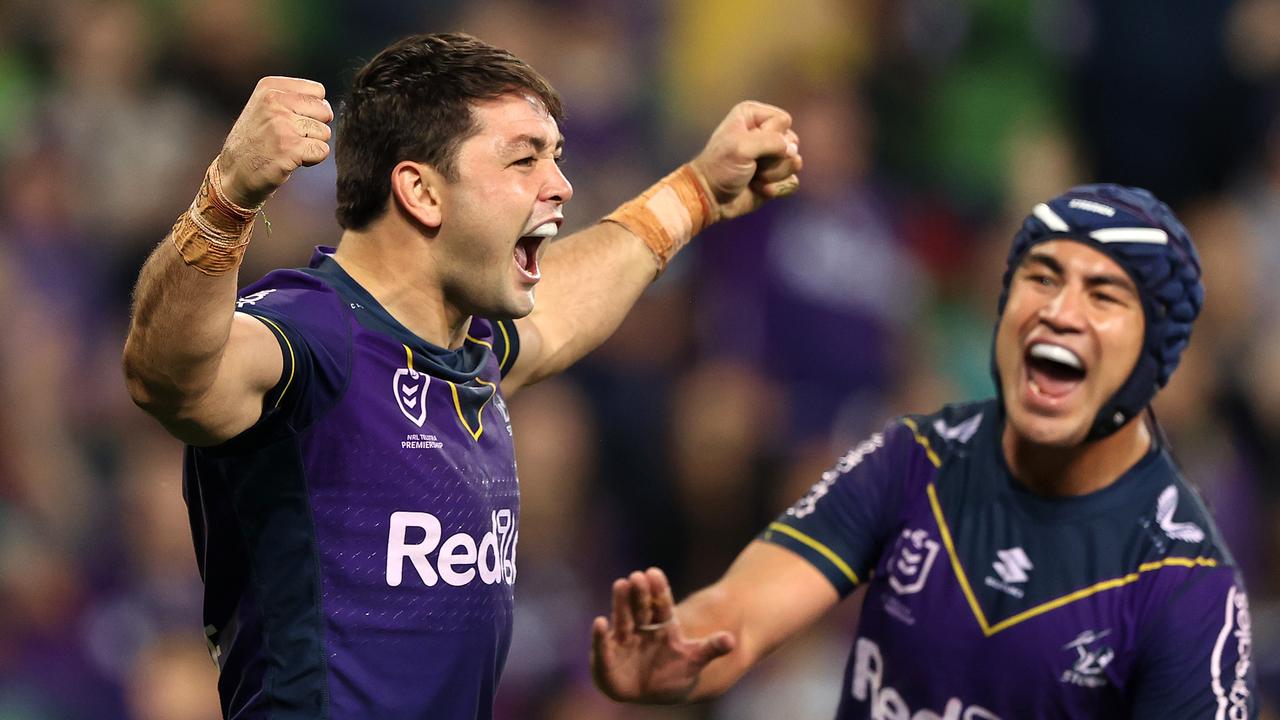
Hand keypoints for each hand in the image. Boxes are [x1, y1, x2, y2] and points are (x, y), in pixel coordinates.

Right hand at [215, 77, 333, 208]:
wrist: (235, 172)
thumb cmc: (257, 141)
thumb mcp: (265, 107)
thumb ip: (293, 98)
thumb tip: (329, 107)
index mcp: (270, 87)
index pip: (318, 91)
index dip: (313, 111)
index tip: (293, 121)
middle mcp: (274, 101)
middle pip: (325, 111)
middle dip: (315, 128)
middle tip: (291, 138)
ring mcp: (281, 124)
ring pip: (325, 133)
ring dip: (312, 145)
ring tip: (288, 149)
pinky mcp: (289, 147)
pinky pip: (322, 151)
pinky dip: (312, 160)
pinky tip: (291, 160)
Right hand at [590, 567, 735, 703]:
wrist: (654, 690)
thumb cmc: (675, 671)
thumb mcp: (694, 659)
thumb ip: (711, 648)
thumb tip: (732, 640)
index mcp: (664, 624)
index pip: (661, 604)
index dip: (658, 589)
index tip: (654, 572)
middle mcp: (642, 627)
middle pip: (640, 607)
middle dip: (638, 592)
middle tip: (636, 576)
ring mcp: (624, 639)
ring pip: (622, 618)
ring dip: (620, 603)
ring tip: (619, 585)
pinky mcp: (608, 655)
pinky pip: (603, 645)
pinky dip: (600, 636)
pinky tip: (598, 623)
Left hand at [689, 101, 802, 221]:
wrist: (711, 198)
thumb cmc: (721, 167)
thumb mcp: (742, 146)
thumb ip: (772, 142)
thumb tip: (793, 152)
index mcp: (753, 116)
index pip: (783, 120)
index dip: (772, 135)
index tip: (751, 145)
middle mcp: (765, 132)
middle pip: (792, 142)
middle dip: (774, 158)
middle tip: (752, 164)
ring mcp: (772, 156)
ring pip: (794, 163)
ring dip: (773, 175)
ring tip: (754, 177)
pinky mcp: (776, 177)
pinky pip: (792, 181)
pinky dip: (776, 188)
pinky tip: (758, 188)